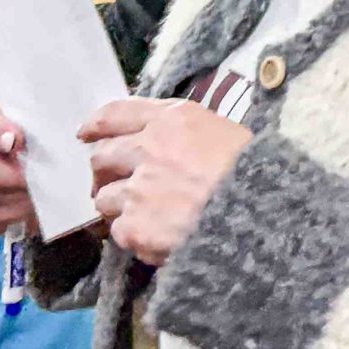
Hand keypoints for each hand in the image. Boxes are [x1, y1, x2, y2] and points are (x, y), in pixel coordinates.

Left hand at [80, 98, 252, 266]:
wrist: (263, 215)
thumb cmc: (255, 172)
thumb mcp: (223, 132)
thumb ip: (184, 134)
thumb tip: (159, 143)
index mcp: (173, 120)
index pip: (117, 114)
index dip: (96, 124)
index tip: (85, 133)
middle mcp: (149, 149)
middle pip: (101, 156)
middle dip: (102, 171)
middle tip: (110, 182)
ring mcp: (138, 190)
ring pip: (104, 197)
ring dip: (117, 205)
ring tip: (140, 214)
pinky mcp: (135, 227)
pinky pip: (119, 231)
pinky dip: (133, 234)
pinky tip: (154, 235)